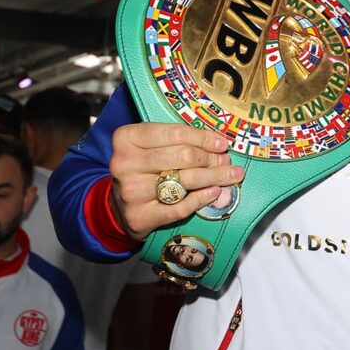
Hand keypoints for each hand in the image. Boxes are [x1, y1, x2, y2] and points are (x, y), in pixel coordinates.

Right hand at [109, 123, 242, 240]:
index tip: (222, 143)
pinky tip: (214, 192)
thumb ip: (178, 141)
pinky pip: (180, 207)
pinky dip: (201, 198)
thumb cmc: (142, 170)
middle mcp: (125, 162)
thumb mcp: (152, 147)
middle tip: (226, 161)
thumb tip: (218, 143)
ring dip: (214, 177)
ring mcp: (131, 190)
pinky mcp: (140, 215)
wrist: (119, 206)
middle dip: (212, 159)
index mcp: (127, 138)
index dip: (203, 138)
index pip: (175, 133)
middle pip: (183, 156)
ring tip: (230, 175)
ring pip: (185, 180)